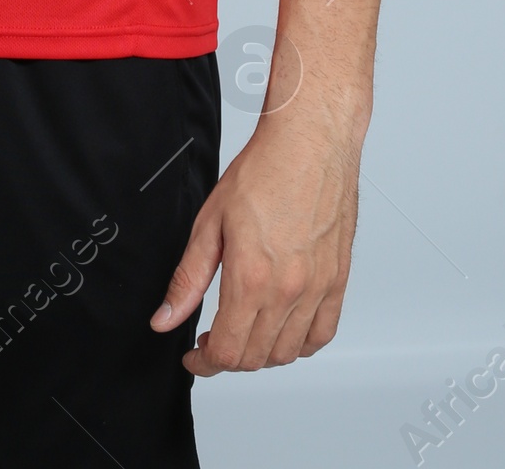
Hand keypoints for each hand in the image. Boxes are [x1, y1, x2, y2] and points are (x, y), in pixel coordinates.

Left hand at [151, 108, 362, 373]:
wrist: (310, 142)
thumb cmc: (264, 171)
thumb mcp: (210, 222)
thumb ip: (188, 278)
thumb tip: (166, 318)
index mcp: (252, 278)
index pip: (228, 352)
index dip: (205, 363)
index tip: (194, 357)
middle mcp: (288, 290)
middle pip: (256, 358)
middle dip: (228, 358)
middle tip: (213, 340)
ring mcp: (318, 288)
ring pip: (288, 352)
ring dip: (262, 354)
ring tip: (245, 332)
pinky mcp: (338, 279)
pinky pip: (322, 333)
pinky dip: (301, 343)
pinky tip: (283, 328)